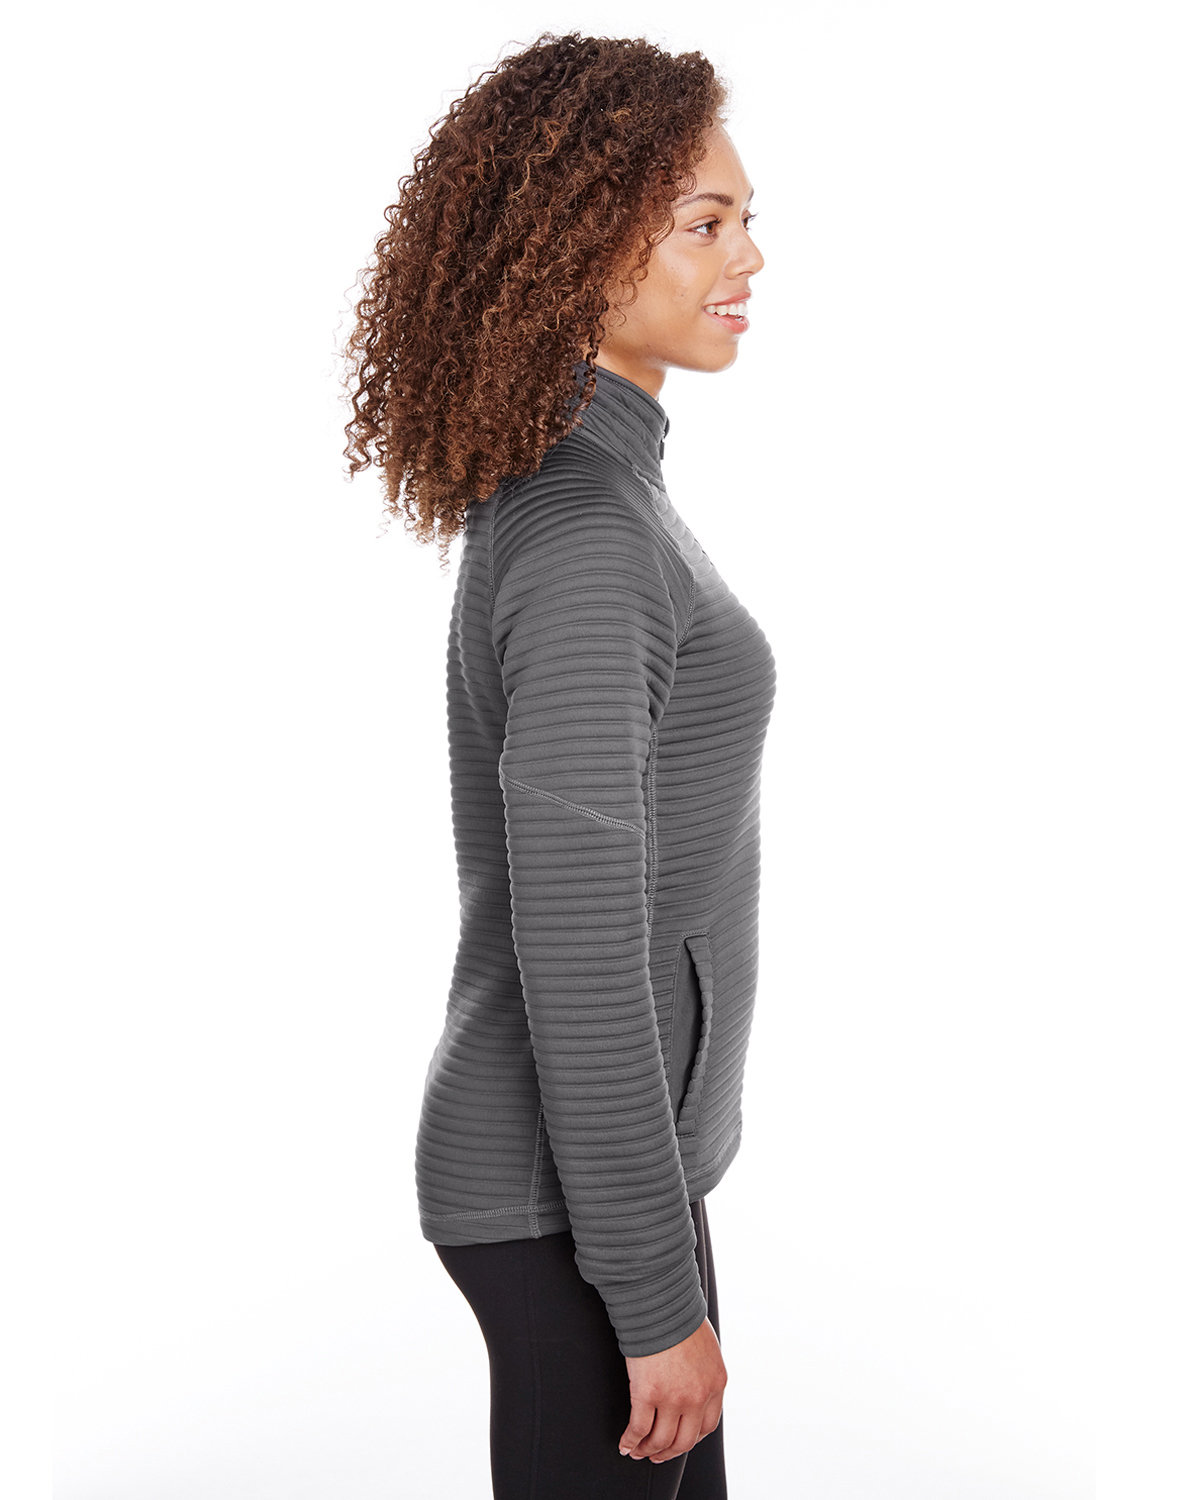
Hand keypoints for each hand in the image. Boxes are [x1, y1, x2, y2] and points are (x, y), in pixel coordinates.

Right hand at [618, 1316, 725, 1462]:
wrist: (662, 1301)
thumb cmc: (679, 1315)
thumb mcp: (705, 1346)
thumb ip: (701, 1369)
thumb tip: (689, 1381)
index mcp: (716, 1383)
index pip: (707, 1425)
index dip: (691, 1438)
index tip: (679, 1441)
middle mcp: (698, 1396)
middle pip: (685, 1440)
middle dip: (669, 1452)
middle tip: (657, 1455)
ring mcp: (674, 1398)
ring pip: (661, 1440)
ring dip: (648, 1450)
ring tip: (637, 1452)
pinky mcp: (648, 1394)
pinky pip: (638, 1428)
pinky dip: (630, 1441)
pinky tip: (625, 1444)